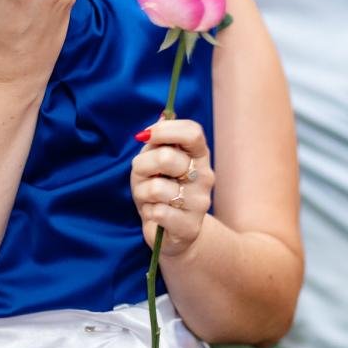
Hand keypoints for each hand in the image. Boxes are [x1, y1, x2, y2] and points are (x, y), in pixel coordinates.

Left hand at [130, 119, 214, 257]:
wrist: (169, 231)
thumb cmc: (159, 189)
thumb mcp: (153, 162)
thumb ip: (157, 141)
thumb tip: (162, 116)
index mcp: (198, 155)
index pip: (192, 132)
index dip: (165, 130)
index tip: (145, 135)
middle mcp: (205, 176)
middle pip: (167, 157)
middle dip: (143, 165)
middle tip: (142, 175)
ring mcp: (200, 202)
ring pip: (157, 188)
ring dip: (143, 192)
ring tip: (149, 198)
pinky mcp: (190, 226)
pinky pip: (158, 212)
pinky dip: (148, 212)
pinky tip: (156, 214)